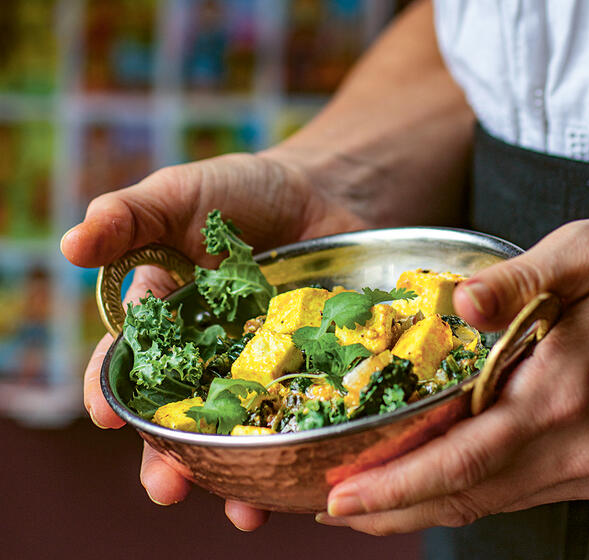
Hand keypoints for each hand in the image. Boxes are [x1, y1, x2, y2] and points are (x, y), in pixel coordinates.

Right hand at [62, 151, 368, 529]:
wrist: (324, 190)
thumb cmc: (241, 192)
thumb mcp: (180, 194)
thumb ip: (128, 216)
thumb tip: (71, 245)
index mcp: (165, 320)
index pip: (129, 363)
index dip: (112, 391)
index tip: (106, 416)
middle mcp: (208, 354)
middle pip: (182, 417)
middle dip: (169, 456)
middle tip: (167, 489)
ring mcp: (262, 366)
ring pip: (241, 430)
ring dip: (235, 474)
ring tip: (243, 512)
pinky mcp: (311, 369)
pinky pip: (301, 415)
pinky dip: (299, 449)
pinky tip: (301, 485)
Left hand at [319, 214, 588, 533]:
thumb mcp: (586, 252)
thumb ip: (518, 280)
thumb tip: (460, 303)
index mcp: (565, 394)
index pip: (463, 460)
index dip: (396, 484)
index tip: (342, 496)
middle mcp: (578, 445)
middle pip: (469, 497)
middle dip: (397, 509)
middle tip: (337, 510)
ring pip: (494, 501)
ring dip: (429, 506)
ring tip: (375, 502)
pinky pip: (522, 490)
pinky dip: (472, 492)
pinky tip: (442, 480)